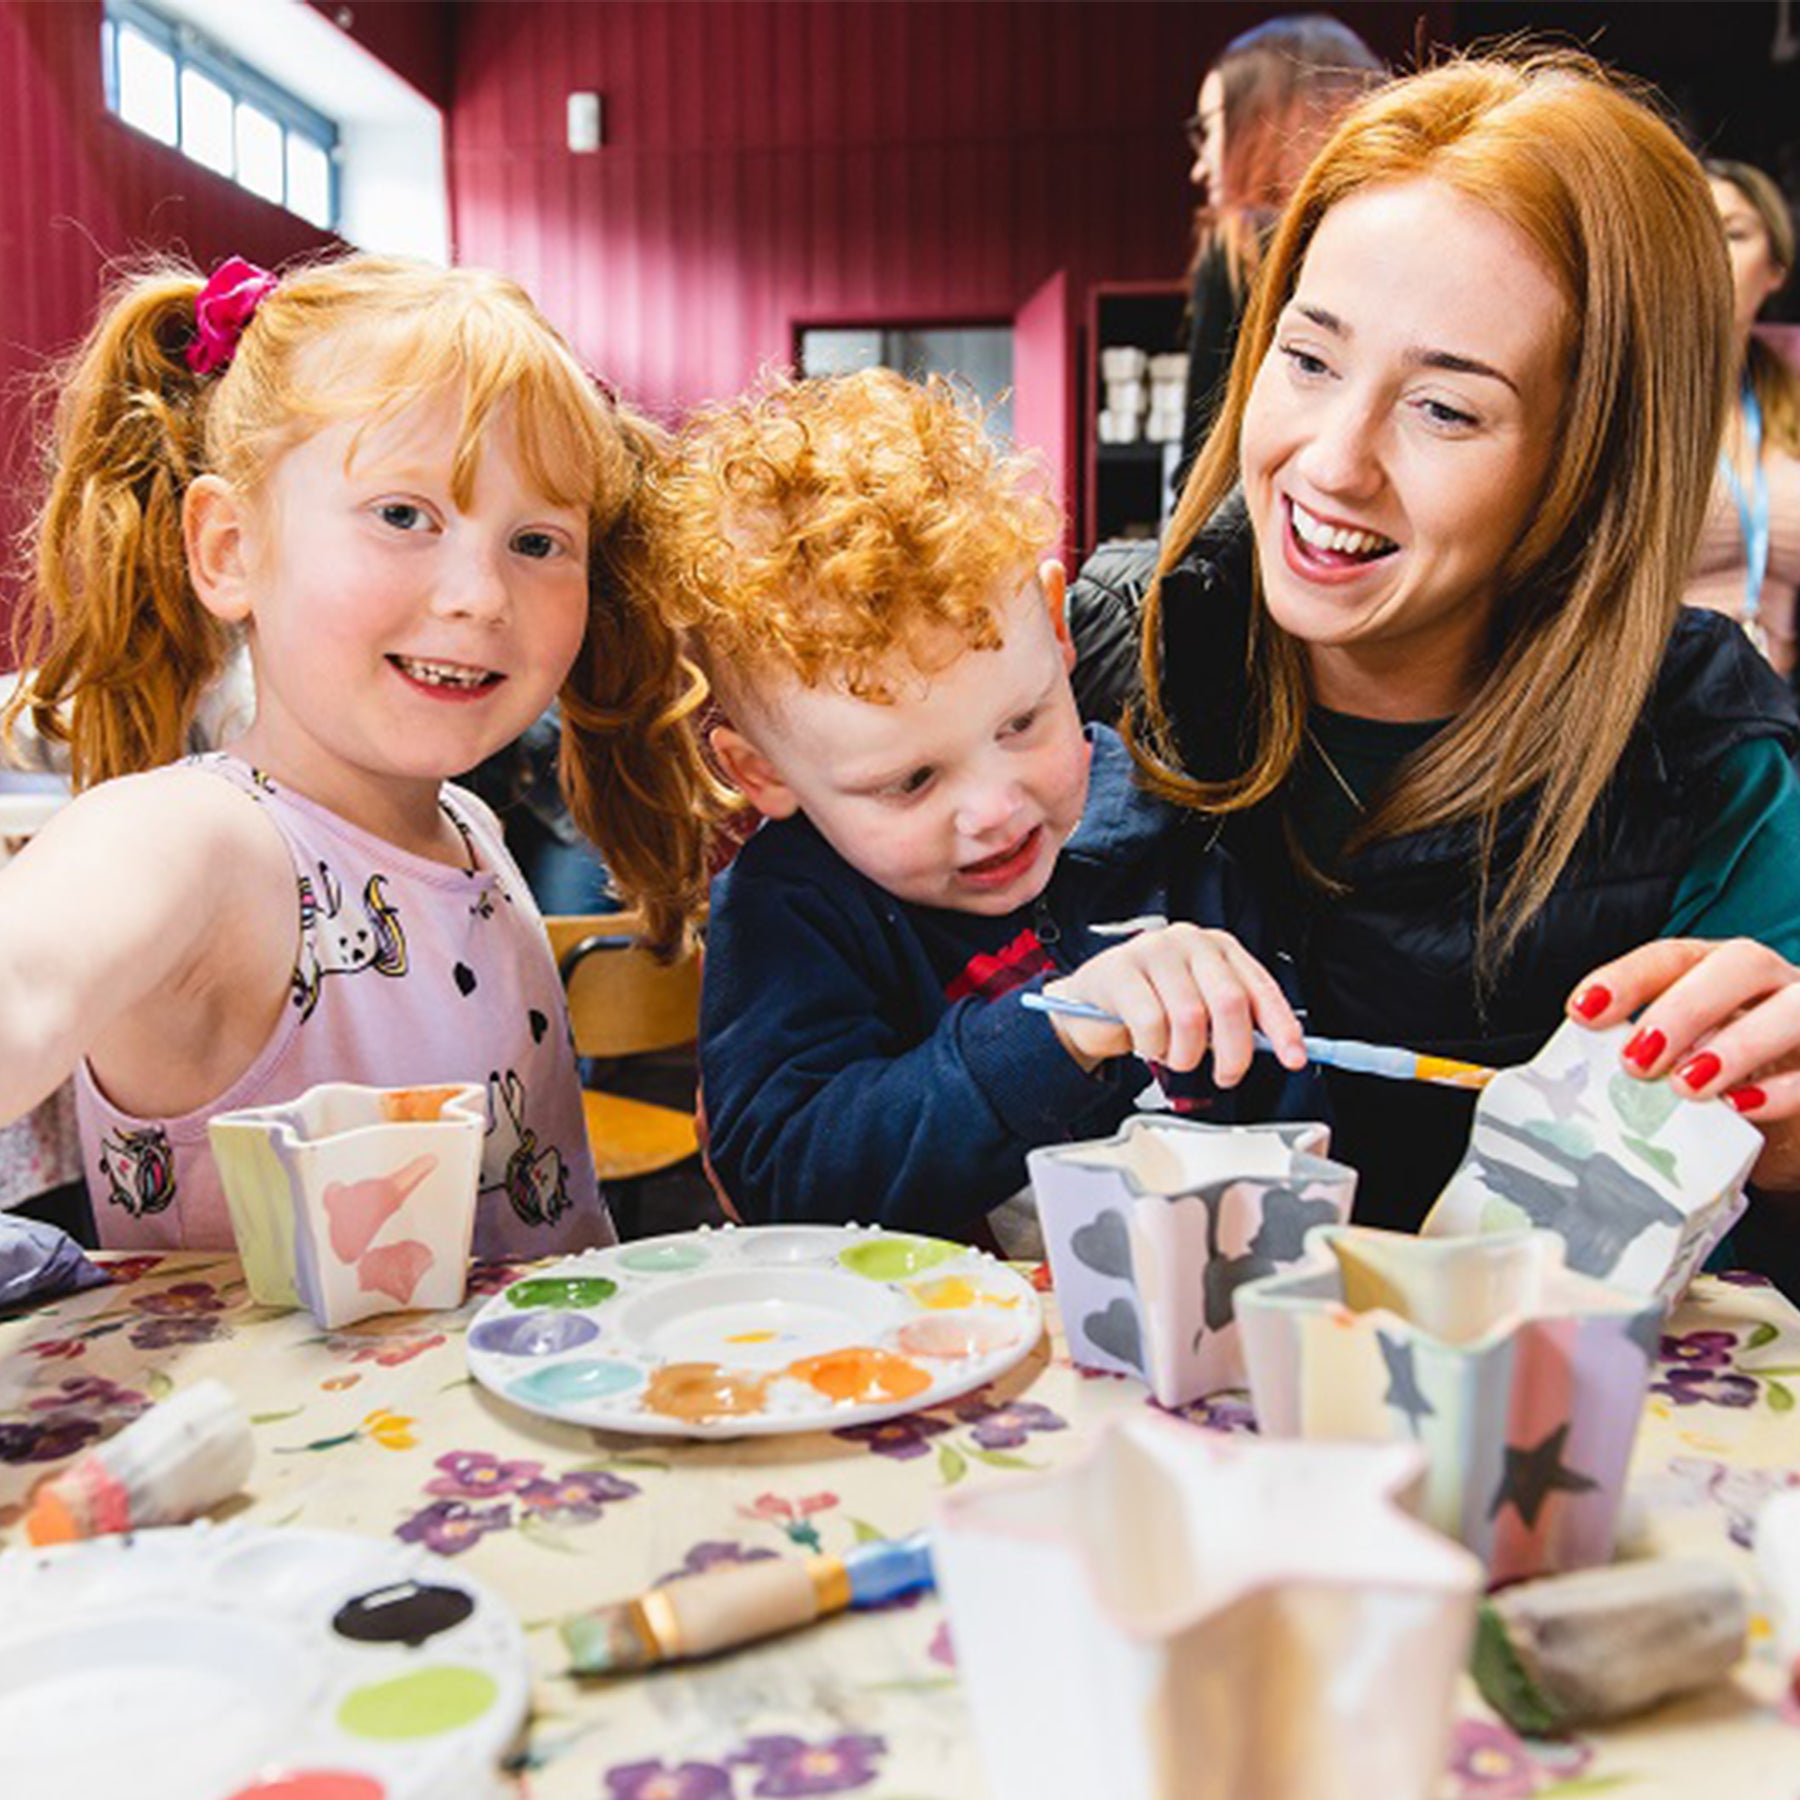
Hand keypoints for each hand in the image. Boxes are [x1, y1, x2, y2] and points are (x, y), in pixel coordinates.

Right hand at [1042, 924, 1305, 1084]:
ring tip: (1175, 1055)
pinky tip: (1148, 1045)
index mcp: (1220, 948)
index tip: (1294, 1059)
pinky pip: (1151, 1023)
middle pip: (1229, 1002)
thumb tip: (1276, 1048)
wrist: (1091, 1001)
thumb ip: (1233, 1020)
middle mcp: (1190, 941)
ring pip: (1190, 1018)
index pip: (1261, 987)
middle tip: (1226, 1076)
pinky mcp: (1120, 969)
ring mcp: (1154, 951)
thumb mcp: (1200, 1007)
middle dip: (1233, 1052)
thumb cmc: (1152, 1004)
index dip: (1281, 1026)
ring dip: (1185, 1054)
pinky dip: (1154, 1048)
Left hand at [1568, 937, 1799, 1189]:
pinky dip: (1781, 1089)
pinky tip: (1741, 1108)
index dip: (1626, 977)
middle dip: (1683, 1007)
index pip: (1672, 957)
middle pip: (1738, 964)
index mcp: (1718, 972)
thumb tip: (1582, 1084)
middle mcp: (1770, 983)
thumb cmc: (1729, 1085)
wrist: (1795, 1124)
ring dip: (1738, 1043)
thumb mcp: (1683, 1065)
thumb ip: (1647, 1060)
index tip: (1582, 1010)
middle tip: (1637, 1060)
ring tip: (1688, 1085)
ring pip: (1794, 1009)